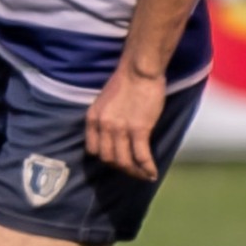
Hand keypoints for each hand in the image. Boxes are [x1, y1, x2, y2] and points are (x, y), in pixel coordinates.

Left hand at [86, 65, 166, 180]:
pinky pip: (141, 156)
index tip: (116, 160)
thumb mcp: (104, 102)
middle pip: (108, 159)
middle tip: (132, 170)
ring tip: (144, 175)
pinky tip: (153, 173)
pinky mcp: (139, 129)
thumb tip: (113, 138)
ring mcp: (120, 129)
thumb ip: (105, 120)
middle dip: (120, 168)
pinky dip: (147, 168)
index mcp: (92, 119)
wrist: (139, 70)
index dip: (105, 158)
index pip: (93, 150)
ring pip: (124, 162)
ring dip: (134, 172)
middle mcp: (103, 127)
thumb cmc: (125, 82)